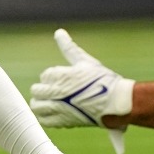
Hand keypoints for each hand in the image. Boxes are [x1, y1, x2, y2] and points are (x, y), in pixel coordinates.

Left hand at [30, 29, 133, 153]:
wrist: (117, 102)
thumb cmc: (103, 79)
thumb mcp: (85, 60)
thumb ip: (69, 47)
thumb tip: (58, 32)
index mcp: (62, 75)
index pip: (45, 75)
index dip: (52, 76)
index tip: (63, 78)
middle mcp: (57, 92)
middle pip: (36, 90)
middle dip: (43, 89)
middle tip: (54, 90)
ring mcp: (59, 108)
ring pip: (36, 106)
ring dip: (40, 102)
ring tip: (50, 101)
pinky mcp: (64, 121)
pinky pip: (44, 121)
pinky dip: (45, 116)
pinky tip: (52, 112)